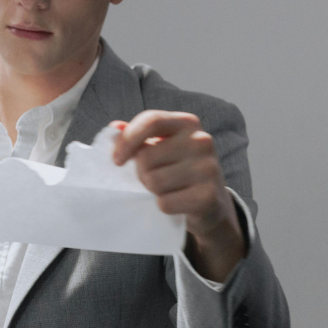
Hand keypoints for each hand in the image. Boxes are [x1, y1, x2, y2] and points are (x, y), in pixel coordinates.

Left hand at [112, 111, 245, 281]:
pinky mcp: (209, 195)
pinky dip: (164, 206)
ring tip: (168, 189)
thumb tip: (115, 128)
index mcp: (188, 123)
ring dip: (153, 191)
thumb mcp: (162, 147)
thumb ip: (138, 137)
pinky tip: (178, 203)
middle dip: (142, 173)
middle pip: (146, 157)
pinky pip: (165, 203)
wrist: (212, 202)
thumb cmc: (179, 170)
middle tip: (155, 178)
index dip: (128, 139)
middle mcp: (202, 141)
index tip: (117, 160)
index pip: (151, 121)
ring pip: (154, 182)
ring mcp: (208, 168)